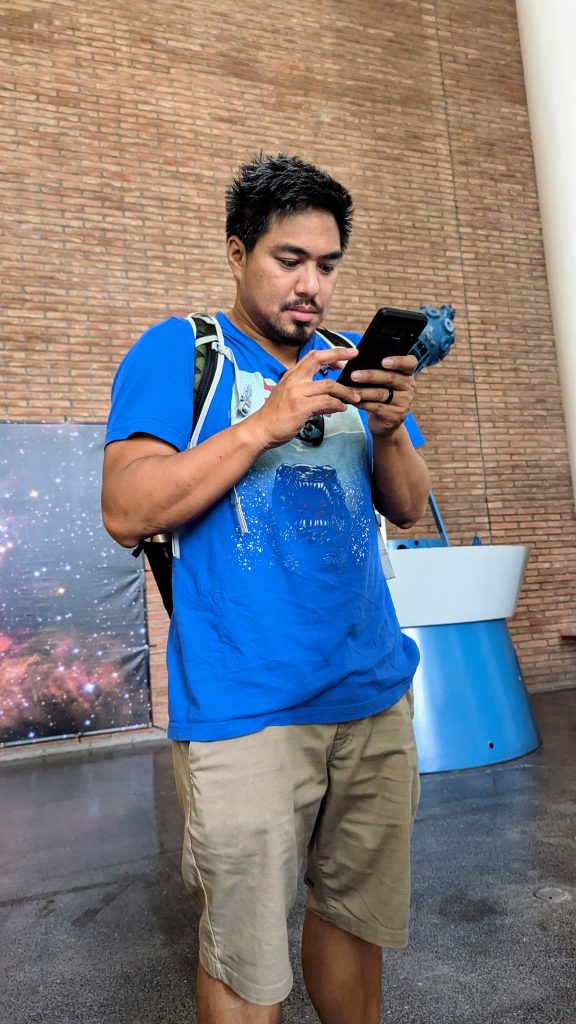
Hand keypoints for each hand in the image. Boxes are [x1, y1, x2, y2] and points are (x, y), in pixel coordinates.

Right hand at [245, 347, 360, 449]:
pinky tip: (342, 408)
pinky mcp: (301, 407)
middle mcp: (294, 379)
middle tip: (354, 354)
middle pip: (319, 359)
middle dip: (339, 354)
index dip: (330, 353)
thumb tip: (329, 396)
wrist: (260, 429)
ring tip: (355, 397)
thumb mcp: (289, 395)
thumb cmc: (275, 415)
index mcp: (291, 375)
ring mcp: (297, 392)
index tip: (343, 356)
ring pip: (329, 385)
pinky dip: (338, 405)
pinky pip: (327, 402)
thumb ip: (307, 391)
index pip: (312, 355)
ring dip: (346, 391)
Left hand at [351, 354, 416, 435]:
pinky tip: (354, 401)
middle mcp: (409, 387)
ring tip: (349, 390)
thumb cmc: (381, 396)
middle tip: (354, 376)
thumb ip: (376, 371)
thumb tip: (357, 362)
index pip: (410, 363)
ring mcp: (404, 402)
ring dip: (363, 392)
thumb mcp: (382, 382)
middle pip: (391, 378)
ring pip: (381, 394)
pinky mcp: (396, 416)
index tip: (383, 361)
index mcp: (407, 374)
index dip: (399, 361)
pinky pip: (377, 408)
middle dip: (370, 376)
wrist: (384, 422)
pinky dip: (363, 404)